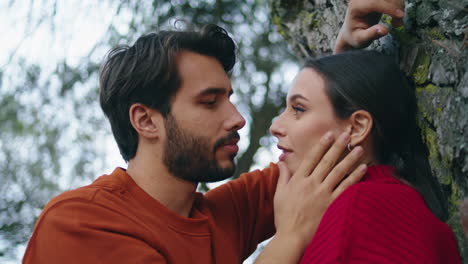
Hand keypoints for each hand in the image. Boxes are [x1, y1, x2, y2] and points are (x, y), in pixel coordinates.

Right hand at [273, 131, 366, 248]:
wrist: (292, 237)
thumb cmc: (284, 216)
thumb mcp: (279, 194)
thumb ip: (282, 176)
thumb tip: (281, 161)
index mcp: (298, 180)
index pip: (311, 158)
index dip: (321, 145)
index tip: (329, 134)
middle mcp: (312, 184)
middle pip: (327, 161)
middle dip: (338, 146)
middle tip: (347, 134)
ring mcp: (323, 194)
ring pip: (339, 172)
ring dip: (349, 158)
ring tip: (358, 148)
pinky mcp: (332, 205)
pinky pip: (346, 188)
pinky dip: (355, 177)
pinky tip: (363, 169)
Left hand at [334, 0, 404, 53]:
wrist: (352, 31)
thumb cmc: (355, 36)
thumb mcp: (360, 40)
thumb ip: (370, 35)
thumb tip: (384, 30)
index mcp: (355, 6)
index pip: (374, 2)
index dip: (389, 8)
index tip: (400, 16)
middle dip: (395, 7)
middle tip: (398, 24)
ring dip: (399, 6)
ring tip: (397, 23)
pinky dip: (398, 5)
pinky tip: (396, 16)